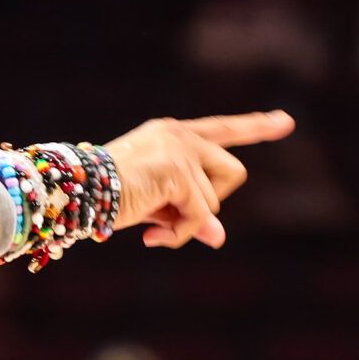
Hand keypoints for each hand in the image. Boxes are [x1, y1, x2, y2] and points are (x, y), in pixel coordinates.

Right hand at [104, 110, 296, 248]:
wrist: (73, 192)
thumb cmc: (104, 198)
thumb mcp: (155, 205)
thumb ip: (190, 213)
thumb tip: (218, 237)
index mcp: (171, 134)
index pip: (222, 129)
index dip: (256, 127)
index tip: (285, 122)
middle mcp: (179, 134)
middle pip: (232, 173)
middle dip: (211, 203)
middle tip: (173, 219)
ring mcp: (180, 150)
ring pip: (214, 203)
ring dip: (186, 225)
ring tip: (152, 229)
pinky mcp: (179, 171)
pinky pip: (200, 217)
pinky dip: (179, 234)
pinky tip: (150, 236)